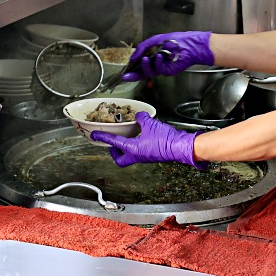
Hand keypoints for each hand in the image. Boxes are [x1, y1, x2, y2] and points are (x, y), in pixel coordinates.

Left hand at [90, 112, 205, 168]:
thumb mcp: (150, 124)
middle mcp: (137, 156)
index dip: (103, 138)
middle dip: (114, 152)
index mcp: (133, 149)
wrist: (180, 147)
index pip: (114, 142)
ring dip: (125, 148)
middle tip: (112, 143)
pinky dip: (137, 144)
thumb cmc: (165, 140)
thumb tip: (138, 115)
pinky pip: (140, 151)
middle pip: (120, 159)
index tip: (95, 136)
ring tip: (125, 137)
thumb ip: (141, 118)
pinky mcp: (152, 155)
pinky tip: (141, 135)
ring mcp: (145, 157)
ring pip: (130, 156)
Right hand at [122, 31, 212, 80]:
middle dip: (134, 74)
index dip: (132, 69)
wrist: (189, 44)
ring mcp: (161, 68)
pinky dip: (157, 63)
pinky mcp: (167, 71)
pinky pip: (158, 69)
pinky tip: (160, 56)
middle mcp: (156, 63)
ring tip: (144, 59)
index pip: (140, 64)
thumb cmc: (174, 40)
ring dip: (144, 66)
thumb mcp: (154, 40)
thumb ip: (141, 48)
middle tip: (126, 76)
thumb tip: (132, 58)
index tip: (124, 74)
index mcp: (152, 55)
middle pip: (142, 72)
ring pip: (149, 72)